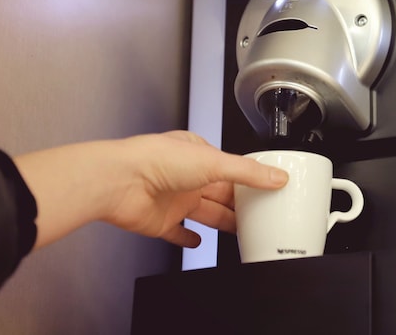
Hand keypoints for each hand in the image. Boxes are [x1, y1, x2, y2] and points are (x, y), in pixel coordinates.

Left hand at [15, 132, 288, 249]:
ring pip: (205, 213)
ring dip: (223, 221)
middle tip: (261, 214)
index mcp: (198, 154)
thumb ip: (247, 173)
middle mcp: (186, 176)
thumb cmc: (156, 160)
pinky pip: (178, 233)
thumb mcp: (214, 161)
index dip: (249, 179)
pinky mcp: (160, 222)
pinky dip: (188, 239)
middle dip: (239, 204)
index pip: (231, 168)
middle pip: (220, 193)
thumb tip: (277, 176)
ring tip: (241, 230)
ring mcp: (173, 199)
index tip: (268, 188)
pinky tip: (198, 241)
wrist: (118, 182)